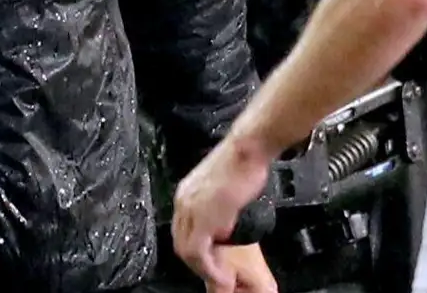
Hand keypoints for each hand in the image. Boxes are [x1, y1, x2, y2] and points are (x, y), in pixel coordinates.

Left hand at [173, 137, 275, 292]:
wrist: (247, 149)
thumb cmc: (241, 163)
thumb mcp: (221, 189)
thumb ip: (215, 206)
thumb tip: (221, 224)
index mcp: (185, 194)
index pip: (180, 230)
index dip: (193, 250)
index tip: (208, 261)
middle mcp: (183, 201)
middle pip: (179, 242)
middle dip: (195, 263)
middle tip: (214, 273)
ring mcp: (192, 208)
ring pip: (186, 250)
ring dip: (203, 268)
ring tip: (220, 277)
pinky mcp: (205, 216)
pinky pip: (198, 251)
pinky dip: (209, 267)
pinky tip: (222, 274)